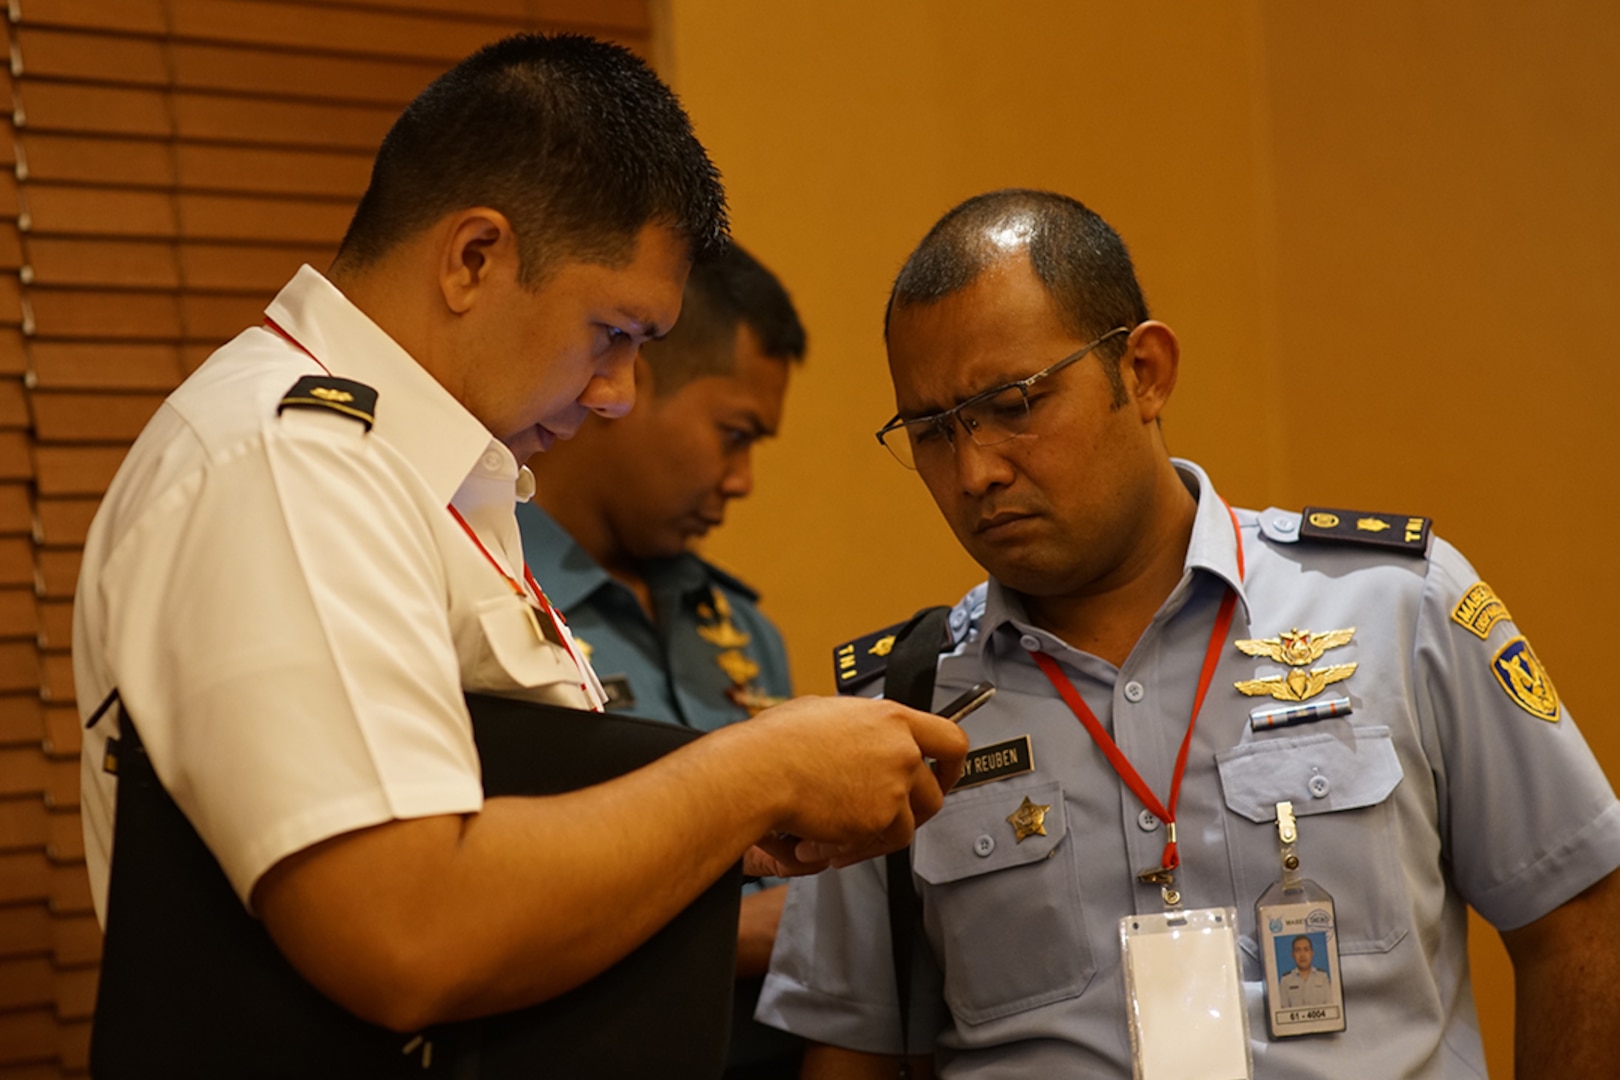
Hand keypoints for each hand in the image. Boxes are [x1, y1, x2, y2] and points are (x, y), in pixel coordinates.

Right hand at [742, 695, 967, 868]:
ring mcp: (892, 787)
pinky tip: (820, 841)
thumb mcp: (827, 714)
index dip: (952, 763)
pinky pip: (876, 845)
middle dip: (913, 813)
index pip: (950, 739)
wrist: (761, 770)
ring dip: (875, 837)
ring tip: (837, 836)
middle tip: (891, 819)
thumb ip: (861, 729)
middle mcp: (900, 752)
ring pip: (905, 827)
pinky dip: (851, 850)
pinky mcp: (877, 820)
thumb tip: (863, 739)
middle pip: (933, 793)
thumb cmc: (778, 741)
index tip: (944, 775)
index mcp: (891, 720)